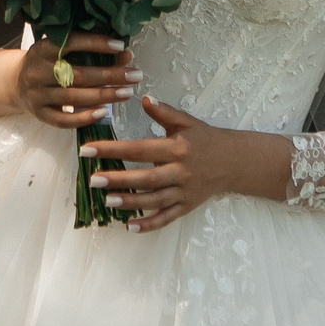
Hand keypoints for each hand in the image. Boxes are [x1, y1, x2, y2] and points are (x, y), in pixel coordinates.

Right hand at [0, 32, 139, 129]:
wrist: (15, 83)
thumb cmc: (48, 62)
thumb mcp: (63, 51)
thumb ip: (92, 51)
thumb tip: (126, 54)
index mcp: (43, 48)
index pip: (71, 43)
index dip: (96, 43)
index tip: (120, 45)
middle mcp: (37, 71)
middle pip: (77, 74)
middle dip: (110, 75)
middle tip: (135, 75)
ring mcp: (37, 94)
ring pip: (73, 97)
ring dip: (104, 96)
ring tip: (127, 93)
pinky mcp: (39, 114)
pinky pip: (63, 120)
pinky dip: (84, 118)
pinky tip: (104, 113)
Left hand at [81, 98, 292, 232]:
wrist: (235, 161)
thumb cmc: (205, 139)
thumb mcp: (187, 121)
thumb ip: (164, 112)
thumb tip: (144, 98)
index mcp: (177, 148)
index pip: (140, 149)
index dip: (113, 150)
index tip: (89, 150)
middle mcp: (180, 172)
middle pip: (146, 178)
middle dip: (119, 179)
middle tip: (93, 179)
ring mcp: (184, 191)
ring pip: (155, 200)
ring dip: (131, 202)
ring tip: (107, 200)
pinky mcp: (187, 206)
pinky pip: (167, 218)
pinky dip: (149, 224)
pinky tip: (129, 227)